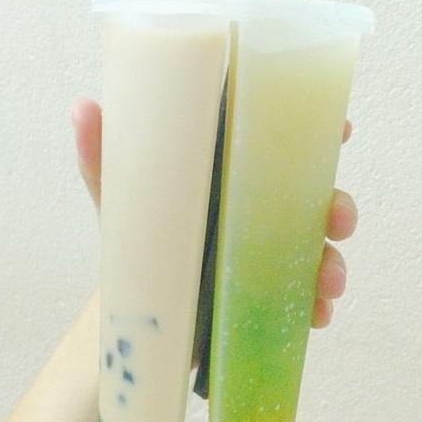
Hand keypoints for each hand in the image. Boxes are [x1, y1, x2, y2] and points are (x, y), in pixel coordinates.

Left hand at [72, 98, 356, 328]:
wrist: (137, 310)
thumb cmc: (134, 242)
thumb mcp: (120, 199)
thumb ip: (103, 159)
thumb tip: (81, 106)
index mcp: (228, 176)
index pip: (278, 142)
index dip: (316, 130)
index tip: (340, 128)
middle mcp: (255, 210)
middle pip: (312, 196)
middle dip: (337, 204)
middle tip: (338, 218)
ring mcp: (267, 253)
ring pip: (317, 249)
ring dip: (333, 261)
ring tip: (328, 282)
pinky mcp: (268, 294)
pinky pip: (303, 297)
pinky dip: (315, 306)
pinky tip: (316, 316)